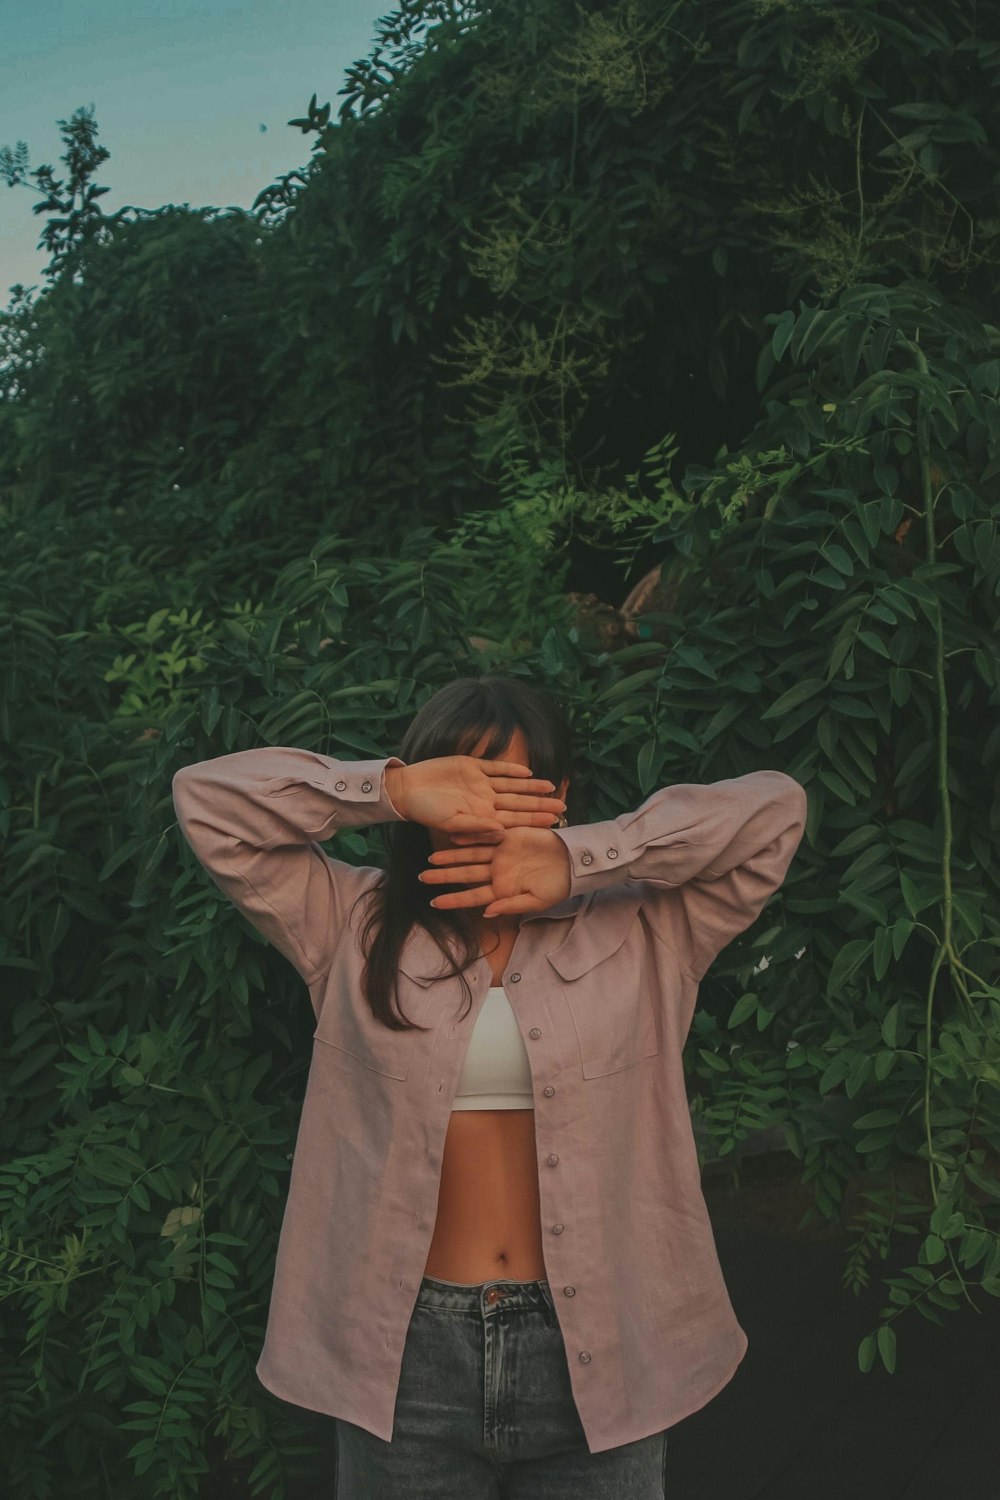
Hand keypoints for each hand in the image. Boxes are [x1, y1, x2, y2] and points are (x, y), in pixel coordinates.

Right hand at [385, 757, 564, 843]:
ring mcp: (480, 783)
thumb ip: (477, 827)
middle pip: (519, 803)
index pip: (514, 820)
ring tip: (552, 787)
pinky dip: (511, 770)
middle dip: (540, 805)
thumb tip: (502, 832)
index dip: (534, 820)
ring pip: (512, 786)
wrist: (407, 789)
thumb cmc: (426, 812)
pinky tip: (527, 772)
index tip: (555, 822)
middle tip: (564, 806)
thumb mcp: (452, 823)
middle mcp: (485, 800)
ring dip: (531, 787)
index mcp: (482, 816)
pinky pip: (496, 768)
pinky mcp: (472, 766)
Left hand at [417, 825, 571, 916]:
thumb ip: (511, 905)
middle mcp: (497, 872)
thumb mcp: (536, 901)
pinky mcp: (509, 837)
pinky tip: (453, 835)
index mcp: (502, 890)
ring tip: (431, 858)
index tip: (434, 903)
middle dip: (444, 877)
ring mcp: (501, 854)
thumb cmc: (558, 886)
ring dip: (452, 856)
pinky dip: (471, 835)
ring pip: (471, 854)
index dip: (453, 900)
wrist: (574, 862)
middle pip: (465, 874)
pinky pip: (486, 835)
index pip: (472, 896)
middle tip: (422, 877)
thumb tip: (487, 913)